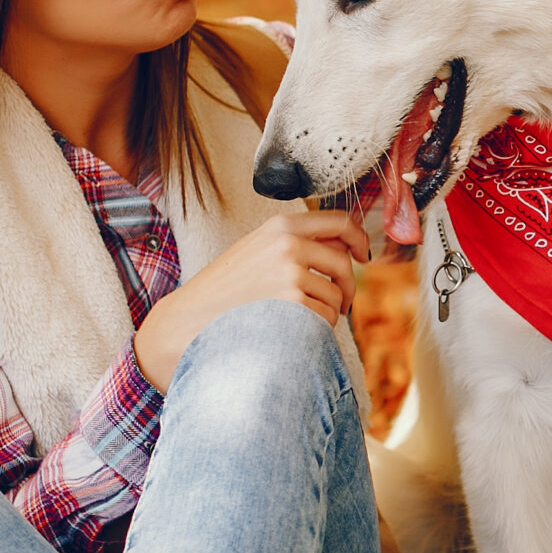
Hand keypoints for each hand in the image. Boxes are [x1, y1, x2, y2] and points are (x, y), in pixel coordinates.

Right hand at [133, 211, 366, 389]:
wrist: (188, 320)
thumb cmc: (224, 291)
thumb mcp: (256, 251)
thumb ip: (295, 243)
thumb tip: (345, 251)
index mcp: (280, 226)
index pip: (339, 221)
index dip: (358, 239)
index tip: (362, 255)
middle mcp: (289, 245)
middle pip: (343, 265)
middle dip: (346, 287)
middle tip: (339, 303)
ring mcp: (292, 274)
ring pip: (336, 296)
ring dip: (327, 312)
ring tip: (296, 319)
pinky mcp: (295, 304)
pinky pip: (326, 319)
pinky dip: (317, 329)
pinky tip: (291, 330)